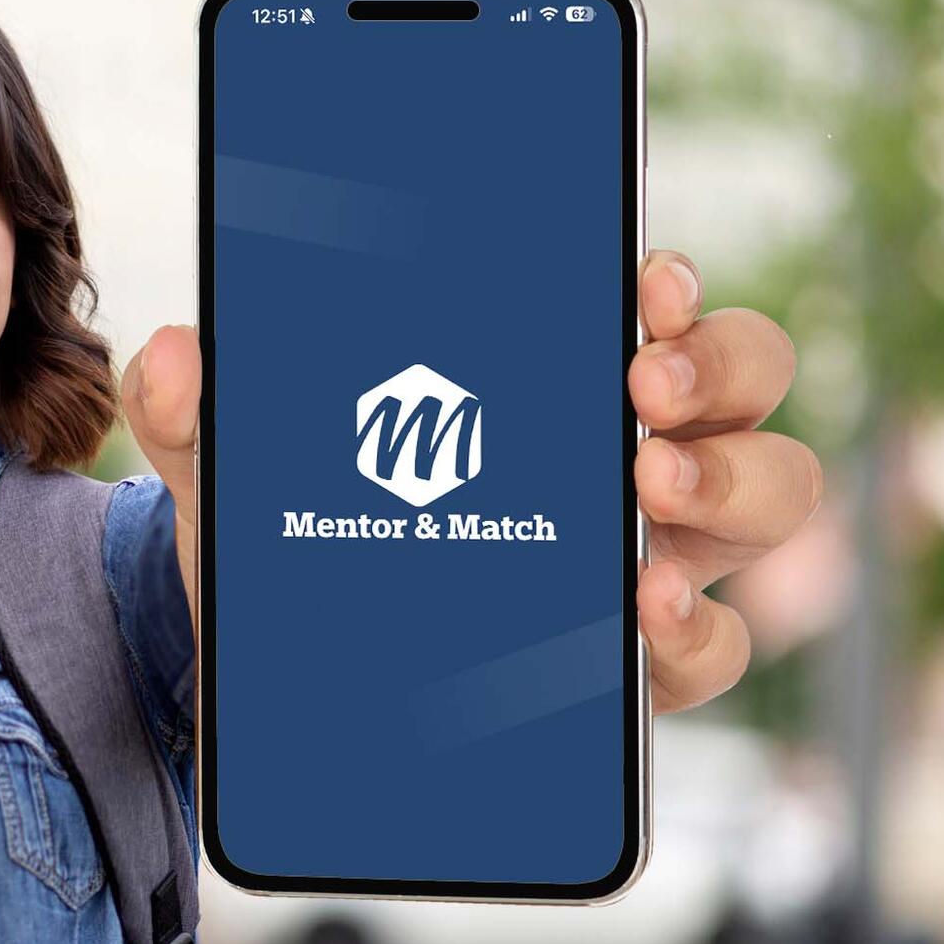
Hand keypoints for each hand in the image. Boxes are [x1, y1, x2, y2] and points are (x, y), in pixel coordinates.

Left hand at [123, 248, 820, 717]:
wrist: (291, 667)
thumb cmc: (306, 527)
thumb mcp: (240, 468)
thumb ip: (198, 412)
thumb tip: (174, 356)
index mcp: (555, 372)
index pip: (654, 303)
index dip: (671, 282)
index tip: (642, 276)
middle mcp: (631, 448)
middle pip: (746, 378)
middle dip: (717, 368)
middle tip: (640, 386)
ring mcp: (652, 550)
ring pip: (769, 492)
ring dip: (732, 480)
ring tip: (649, 488)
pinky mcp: (640, 661)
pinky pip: (716, 643)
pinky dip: (699, 628)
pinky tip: (647, 615)